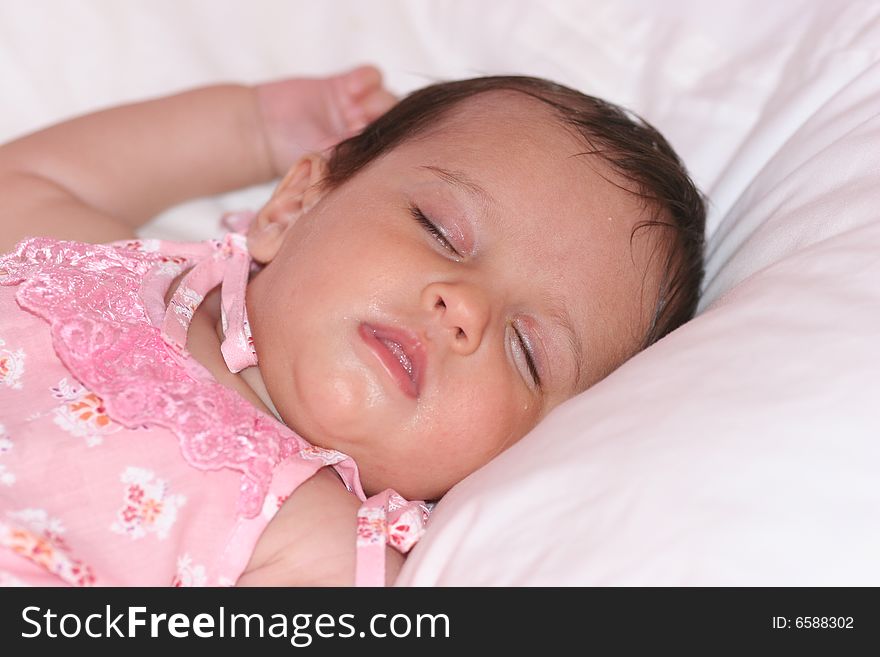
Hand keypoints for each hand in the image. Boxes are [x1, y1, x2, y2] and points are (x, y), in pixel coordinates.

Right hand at [255, 65, 395, 177]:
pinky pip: (370, 76)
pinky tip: (350, 89)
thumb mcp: (325, 163)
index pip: (394, 146)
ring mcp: (357, 106)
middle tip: (359, 123)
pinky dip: (366, 80)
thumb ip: (349, 158)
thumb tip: (373, 158)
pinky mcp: (345, 84)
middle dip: (382, 120)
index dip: (389, 141)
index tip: (367, 142)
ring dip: (375, 101)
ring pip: (385, 97)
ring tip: (354, 108)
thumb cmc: (293, 156)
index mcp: (367, 154)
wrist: (264, 134)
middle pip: (394, 120)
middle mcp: (366, 130)